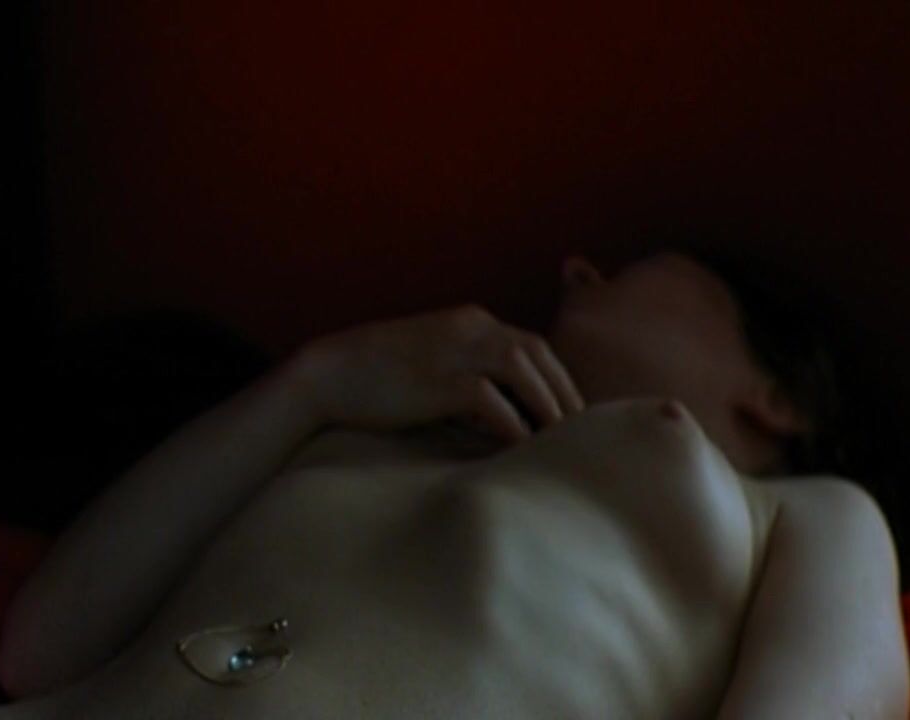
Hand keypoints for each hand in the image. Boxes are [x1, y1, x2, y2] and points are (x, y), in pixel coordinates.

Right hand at [295, 304, 585, 442]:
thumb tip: (509, 419)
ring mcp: (453, 349)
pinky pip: (490, 400)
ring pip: (523, 368)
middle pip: (537, 353)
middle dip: (563, 392)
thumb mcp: (434, 369)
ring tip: (561, 441)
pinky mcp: (437, 379)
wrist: (327, 376)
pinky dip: (512, 424)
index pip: (533, 345)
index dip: (557, 378)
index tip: (572, 412)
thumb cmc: (379, 382)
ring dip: (547, 405)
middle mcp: (470, 327)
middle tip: (582, 430)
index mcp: (471, 322)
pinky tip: (522, 449)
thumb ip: (472, 381)